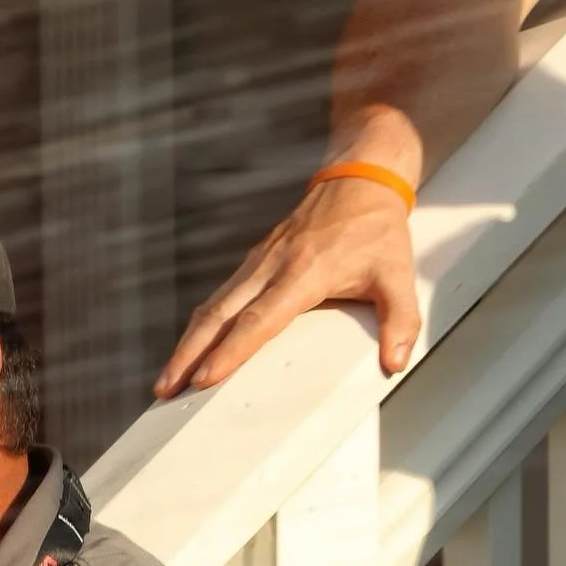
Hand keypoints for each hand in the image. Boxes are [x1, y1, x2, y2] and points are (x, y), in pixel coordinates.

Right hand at [154, 175, 420, 396]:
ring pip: (211, 307)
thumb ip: (400, 319)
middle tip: (166, 388)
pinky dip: (199, 327)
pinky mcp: (252, 263)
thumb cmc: (377, 228)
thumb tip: (395, 361)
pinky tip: (188, 350)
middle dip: (189, 354)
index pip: (259, 320)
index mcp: (303, 273)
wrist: (360, 176)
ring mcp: (257, 263)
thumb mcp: (398, 273)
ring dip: (186, 344)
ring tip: (166, 380)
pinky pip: (219, 298)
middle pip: (219, 316)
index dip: (230, 351)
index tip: (205, 377)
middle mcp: (271, 266)